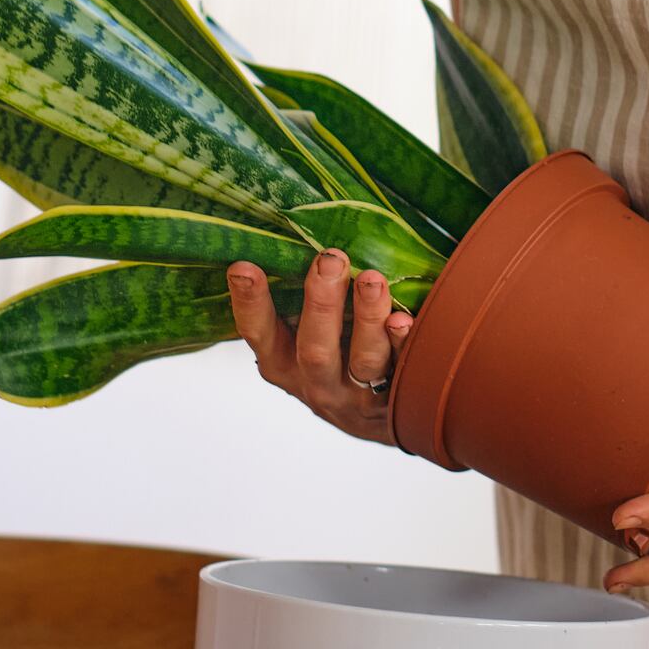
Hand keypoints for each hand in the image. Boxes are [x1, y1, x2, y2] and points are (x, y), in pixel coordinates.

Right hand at [226, 249, 413, 445]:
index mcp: (283, 362)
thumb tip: (303, 228)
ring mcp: (357, 396)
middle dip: (322, 303)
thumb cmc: (334, 357)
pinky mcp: (395, 400)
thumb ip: (300, 299)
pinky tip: (405, 320)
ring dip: (367, 318)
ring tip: (372, 280)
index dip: (250, 303)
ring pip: (362, 361)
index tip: (243, 266)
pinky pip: (403, 371)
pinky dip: (403, 344)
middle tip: (330, 259)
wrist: (376, 419)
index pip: (259, 333)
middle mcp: (316, 383)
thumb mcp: (304, 337)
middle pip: (315, 348)